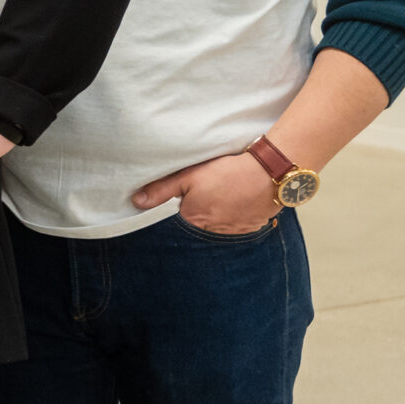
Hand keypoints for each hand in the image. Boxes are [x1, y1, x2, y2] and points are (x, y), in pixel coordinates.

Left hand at [132, 151, 278, 233]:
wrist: (269, 173)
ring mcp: (235, 230)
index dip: (182, 203)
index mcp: (193, 219)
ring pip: (220, 223)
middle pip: (200, 221)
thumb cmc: (227, 172)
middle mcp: (213, 231)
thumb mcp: (188, 176)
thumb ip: (161, 190)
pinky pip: (240, 223)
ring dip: (221, 213)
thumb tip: (136, 202)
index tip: (191, 192)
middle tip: (212, 190)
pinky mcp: (254, 226)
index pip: (179, 216)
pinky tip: (241, 200)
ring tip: (227, 193)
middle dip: (202, 208)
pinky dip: (238, 214)